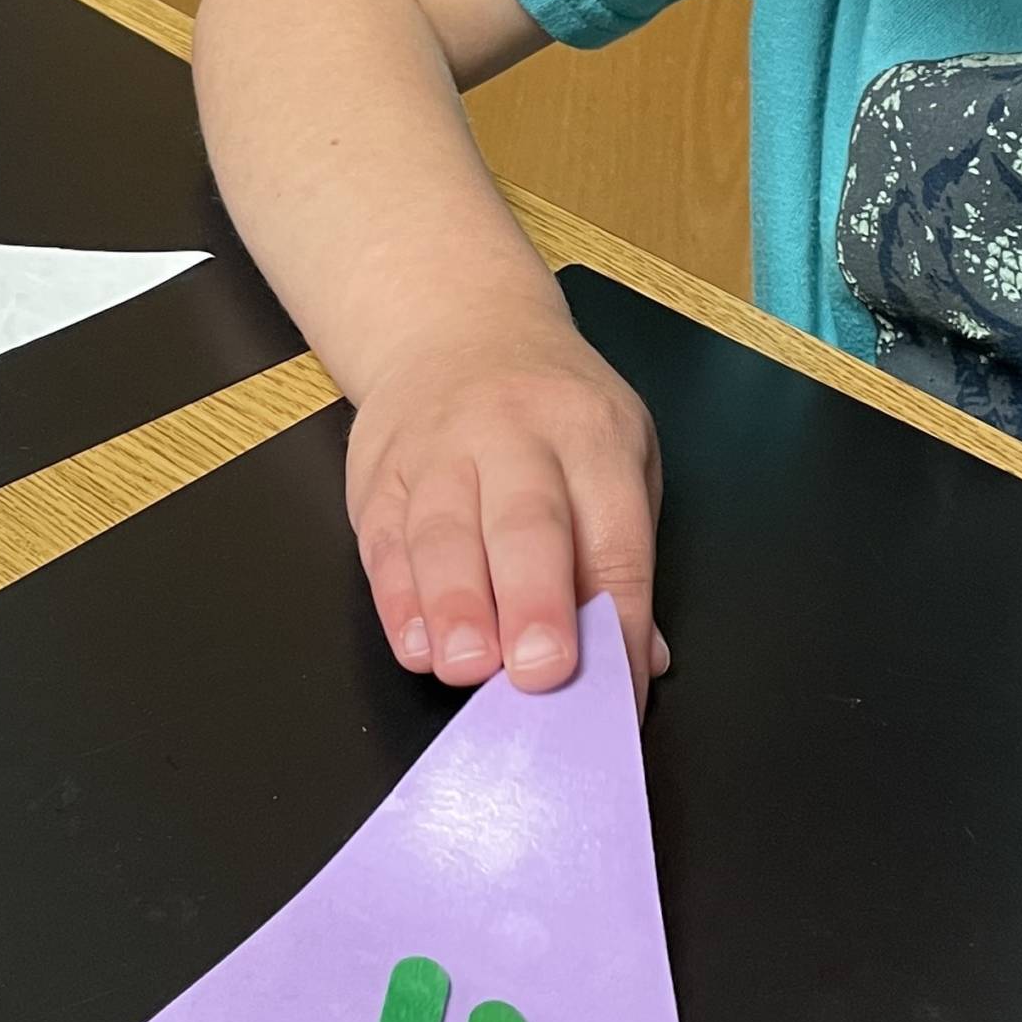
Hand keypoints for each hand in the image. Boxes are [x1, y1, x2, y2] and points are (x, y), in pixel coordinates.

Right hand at [346, 307, 669, 698]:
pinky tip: (416, 644)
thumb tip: (642, 660)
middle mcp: (513, 435)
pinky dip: (398, 600)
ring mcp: (439, 451)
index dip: (617, 624)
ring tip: (466, 668)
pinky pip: (385, 542)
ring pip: (443, 534)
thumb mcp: (618, 456)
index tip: (617, 695)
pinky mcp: (379, 475)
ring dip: (456, 608)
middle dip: (533, 602)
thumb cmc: (553, 413)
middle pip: (525, 524)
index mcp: (592, 435)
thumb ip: (622, 558)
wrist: (455, 325)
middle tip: (538, 671)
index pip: (613, 540)